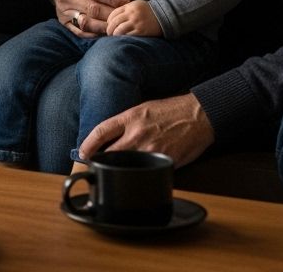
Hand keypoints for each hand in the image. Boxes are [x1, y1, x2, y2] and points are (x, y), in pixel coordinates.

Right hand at [51, 0, 129, 35]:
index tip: (128, 2)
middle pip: (92, 10)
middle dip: (112, 14)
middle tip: (127, 16)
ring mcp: (63, 10)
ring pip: (87, 23)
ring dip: (105, 26)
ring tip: (119, 24)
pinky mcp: (63, 21)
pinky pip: (81, 32)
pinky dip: (96, 34)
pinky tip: (108, 30)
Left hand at [78, 94, 214, 167]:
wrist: (200, 115)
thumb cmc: (172, 110)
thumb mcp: (143, 109)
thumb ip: (126, 123)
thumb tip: (110, 138)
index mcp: (131, 118)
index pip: (101, 132)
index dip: (87, 145)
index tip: (82, 154)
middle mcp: (138, 134)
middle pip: (109, 153)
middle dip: (100, 161)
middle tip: (95, 166)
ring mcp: (151, 149)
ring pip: (126, 165)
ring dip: (120, 169)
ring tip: (116, 171)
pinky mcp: (164, 161)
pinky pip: (148, 170)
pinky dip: (142, 172)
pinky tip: (141, 173)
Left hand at [105, 0, 161, 35]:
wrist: (165, 15)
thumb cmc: (148, 11)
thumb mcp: (136, 5)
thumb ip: (126, 9)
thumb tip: (113, 18)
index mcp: (130, 6)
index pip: (113, 13)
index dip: (109, 20)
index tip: (109, 25)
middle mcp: (132, 14)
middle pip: (114, 22)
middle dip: (109, 29)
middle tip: (109, 33)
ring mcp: (136, 23)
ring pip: (119, 30)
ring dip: (115, 34)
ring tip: (114, 37)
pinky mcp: (141, 31)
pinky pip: (128, 35)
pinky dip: (123, 38)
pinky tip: (122, 39)